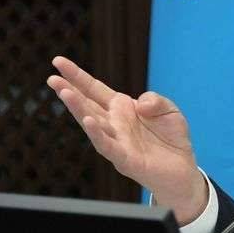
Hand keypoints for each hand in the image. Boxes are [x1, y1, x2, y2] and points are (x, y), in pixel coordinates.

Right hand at [47, 56, 207, 224]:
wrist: (181, 170)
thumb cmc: (171, 138)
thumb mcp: (168, 109)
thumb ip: (154, 100)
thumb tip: (139, 104)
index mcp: (121, 108)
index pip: (94, 89)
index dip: (77, 76)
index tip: (58, 62)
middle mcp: (114, 123)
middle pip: (87, 104)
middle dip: (68, 90)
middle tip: (51, 78)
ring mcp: (116, 141)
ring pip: (92, 123)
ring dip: (78, 108)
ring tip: (64, 92)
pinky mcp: (124, 159)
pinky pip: (107, 145)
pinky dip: (97, 133)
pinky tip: (88, 120)